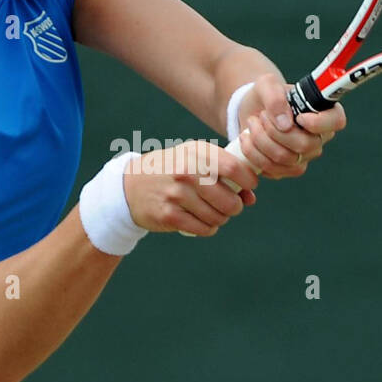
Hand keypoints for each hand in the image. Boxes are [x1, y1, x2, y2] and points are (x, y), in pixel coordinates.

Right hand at [122, 140, 259, 236]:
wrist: (130, 186)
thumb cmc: (172, 170)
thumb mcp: (194, 159)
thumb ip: (224, 173)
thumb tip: (251, 198)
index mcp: (196, 153)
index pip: (235, 168)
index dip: (248, 180)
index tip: (249, 185)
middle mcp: (187, 171)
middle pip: (230, 201)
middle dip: (235, 206)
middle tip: (229, 205)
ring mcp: (177, 194)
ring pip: (218, 218)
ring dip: (220, 218)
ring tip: (212, 212)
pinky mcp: (169, 215)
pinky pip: (204, 229)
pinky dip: (207, 228)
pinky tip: (201, 221)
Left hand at [236, 73, 346, 178]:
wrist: (251, 112)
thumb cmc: (266, 95)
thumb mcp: (266, 85)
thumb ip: (275, 97)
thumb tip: (285, 124)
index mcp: (324, 113)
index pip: (336, 121)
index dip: (319, 122)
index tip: (298, 117)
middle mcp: (318, 138)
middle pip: (304, 145)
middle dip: (274, 130)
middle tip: (261, 115)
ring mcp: (303, 157)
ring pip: (284, 158)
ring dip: (260, 140)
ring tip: (252, 123)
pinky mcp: (286, 169)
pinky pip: (271, 168)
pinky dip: (253, 153)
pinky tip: (247, 138)